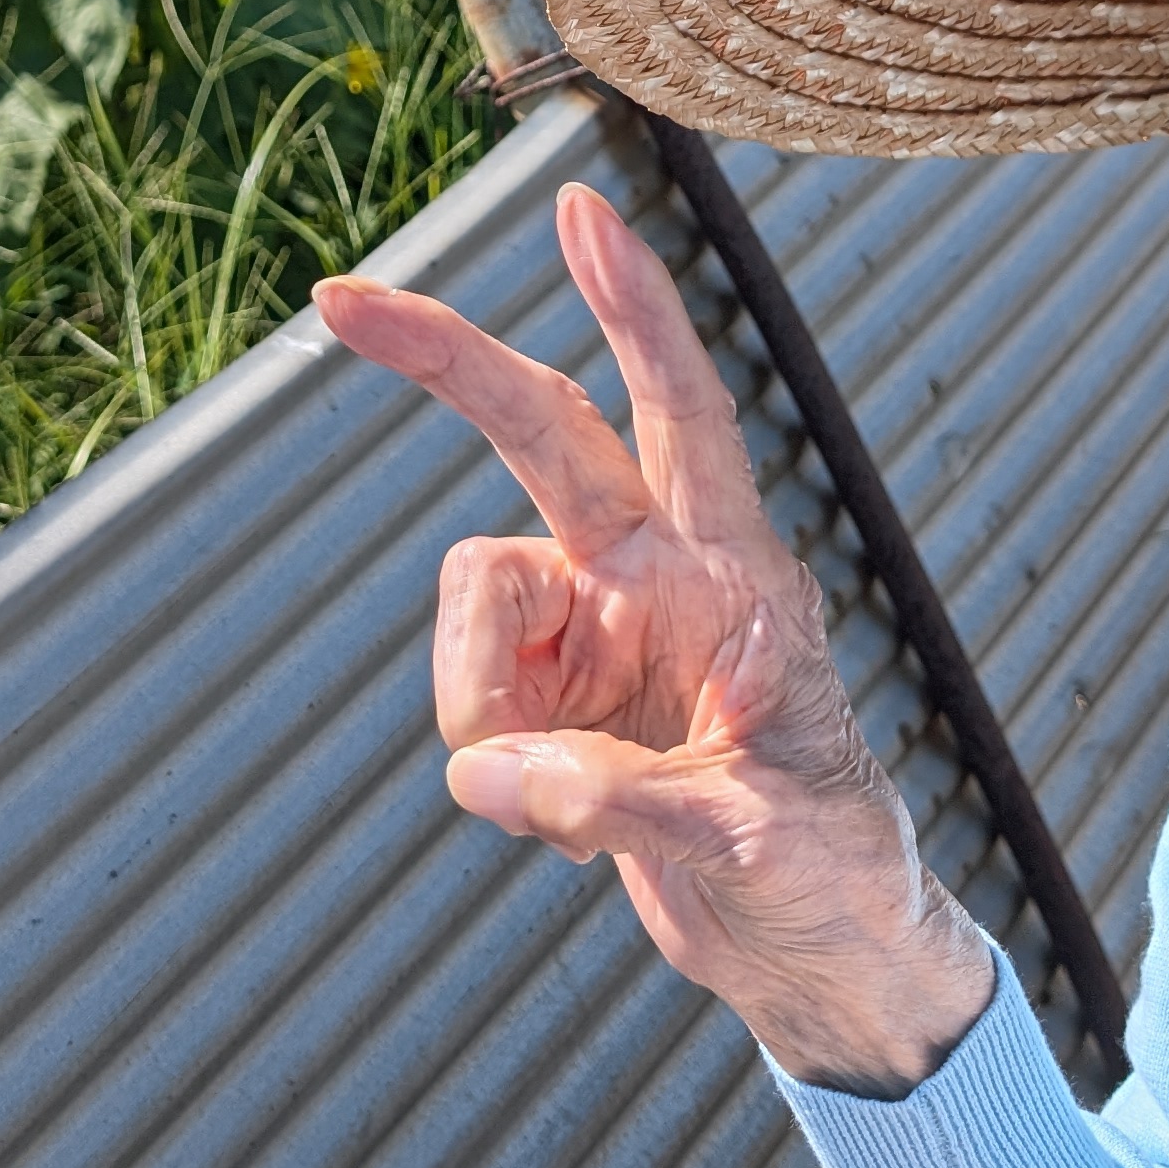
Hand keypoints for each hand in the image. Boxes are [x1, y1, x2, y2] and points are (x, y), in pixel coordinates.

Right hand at [313, 182, 994, 1096]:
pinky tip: (565, 822)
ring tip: (568, 810)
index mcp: (732, 572)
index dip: (635, 314)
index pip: (682, 416)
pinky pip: (466, 705)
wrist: (816, 952)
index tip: (582, 214)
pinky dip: (498, 773)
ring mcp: (591, 632)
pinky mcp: (545, 701)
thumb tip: (479, 773)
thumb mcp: (748, 838)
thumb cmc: (828, 870)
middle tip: (340, 299)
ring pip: (472, 607)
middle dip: (445, 363)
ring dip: (487, 708)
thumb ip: (614, 798)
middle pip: (535, 436)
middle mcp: (652, 575)